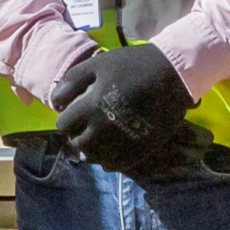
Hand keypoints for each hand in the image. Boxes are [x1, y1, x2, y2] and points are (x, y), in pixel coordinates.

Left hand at [48, 43, 203, 177]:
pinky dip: (107, 159)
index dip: (66, 120)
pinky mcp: (138, 151)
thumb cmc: (134, 65)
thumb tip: (55, 101)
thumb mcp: (99, 64)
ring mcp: (121, 143)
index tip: (73, 115)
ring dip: (91, 149)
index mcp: (91, 107)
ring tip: (97, 139)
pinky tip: (112, 147)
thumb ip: (72, 80)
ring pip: (93, 158)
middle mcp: (103, 129)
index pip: (64, 124)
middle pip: (77, 144)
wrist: (173, 74)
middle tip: (84, 128)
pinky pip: (114, 165)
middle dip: (76, 136)